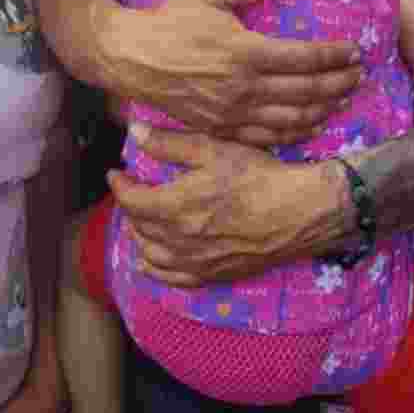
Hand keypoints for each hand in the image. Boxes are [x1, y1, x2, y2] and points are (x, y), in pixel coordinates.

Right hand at [91, 0, 362, 146]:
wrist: (131, 57)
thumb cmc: (171, 20)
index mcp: (245, 51)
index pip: (305, 58)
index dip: (334, 55)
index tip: (354, 50)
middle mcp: (244, 87)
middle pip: (306, 90)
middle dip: (338, 82)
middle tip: (358, 75)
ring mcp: (233, 113)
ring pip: (292, 117)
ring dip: (324, 108)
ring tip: (343, 98)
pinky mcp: (222, 129)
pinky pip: (268, 136)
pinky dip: (296, 132)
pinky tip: (312, 124)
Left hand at [107, 124, 341, 285]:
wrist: (297, 212)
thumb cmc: (257, 176)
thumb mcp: (213, 150)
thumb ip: (170, 144)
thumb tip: (135, 133)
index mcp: (175, 206)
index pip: (131, 200)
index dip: (119, 185)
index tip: (115, 173)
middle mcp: (180, 240)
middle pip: (138, 227)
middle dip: (130, 207)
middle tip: (133, 191)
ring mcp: (196, 262)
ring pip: (151, 256)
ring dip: (140, 237)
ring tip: (143, 220)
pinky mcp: (214, 275)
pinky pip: (173, 279)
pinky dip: (157, 268)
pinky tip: (156, 258)